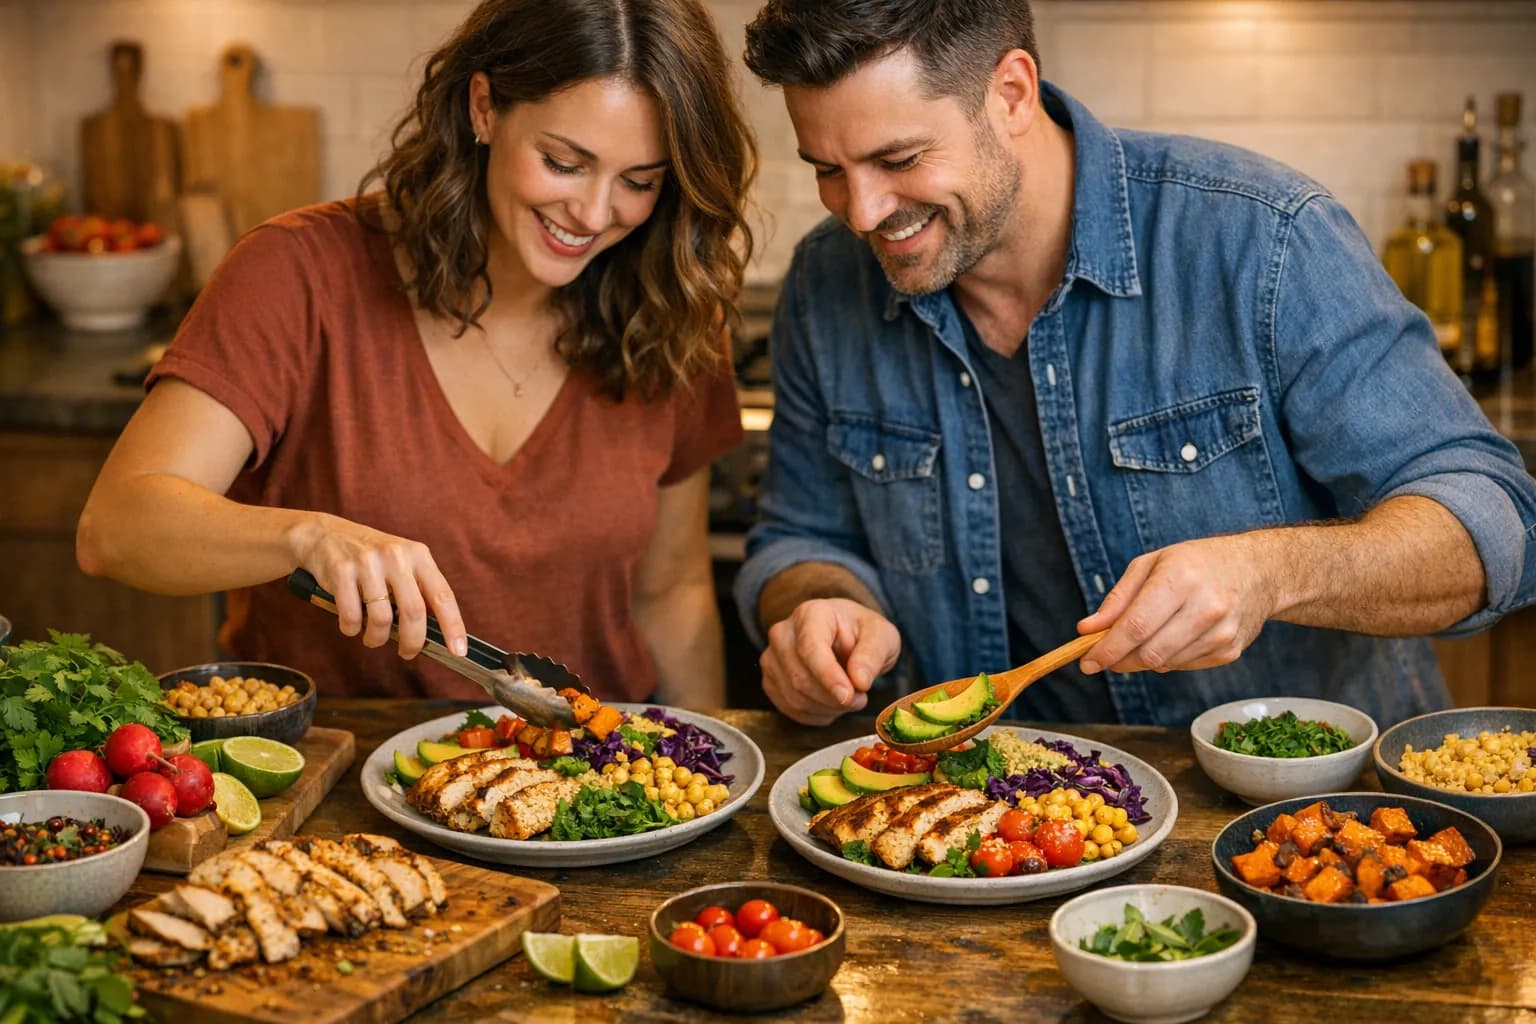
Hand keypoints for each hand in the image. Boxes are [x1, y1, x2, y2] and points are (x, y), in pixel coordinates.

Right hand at [291, 514, 466, 659]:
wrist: (324, 534)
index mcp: (418, 555)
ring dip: (377, 638)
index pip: (443, 595)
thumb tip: (438, 631)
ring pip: (381, 619)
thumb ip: (419, 589)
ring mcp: (368, 563)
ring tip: (372, 638)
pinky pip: (352, 617)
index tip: (459, 650)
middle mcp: (396, 556)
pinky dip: (352, 629)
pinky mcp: (341, 572)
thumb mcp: (402, 562)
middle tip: (407, 652)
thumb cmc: (370, 558)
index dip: (453, 626)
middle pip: (414, 612)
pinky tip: (352, 625)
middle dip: (412, 642)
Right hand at [760, 598, 901, 724]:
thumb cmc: (862, 634)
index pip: (810, 648)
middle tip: (860, 698)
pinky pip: (791, 709)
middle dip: (834, 698)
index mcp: (811, 614)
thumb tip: (859, 681)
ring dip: (828, 708)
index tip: (848, 696)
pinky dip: (817, 714)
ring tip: (849, 698)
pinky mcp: (770, 681)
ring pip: (795, 697)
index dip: (828, 676)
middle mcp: (783, 633)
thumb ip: (873, 654)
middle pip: (800, 677)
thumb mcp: (882, 636)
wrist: (844, 638)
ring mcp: (772, 658)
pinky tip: (832, 703)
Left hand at [1076, 534, 1276, 674]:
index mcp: (1181, 579)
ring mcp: (1222, 633)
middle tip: (1104, 656)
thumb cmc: (1197, 563)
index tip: (1086, 662)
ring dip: (1141, 659)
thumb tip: (1087, 630)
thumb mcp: (1151, 564)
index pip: (1136, 627)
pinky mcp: (1230, 651)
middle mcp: (1205, 607)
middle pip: (1148, 652)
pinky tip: (1171, 637)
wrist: (1258, 570)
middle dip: (1119, 660)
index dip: (1107, 649)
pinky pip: (1183, 666)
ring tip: (1141, 638)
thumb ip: (1117, 599)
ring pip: (1164, 663)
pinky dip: (1166, 658)